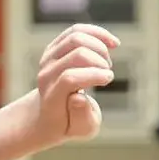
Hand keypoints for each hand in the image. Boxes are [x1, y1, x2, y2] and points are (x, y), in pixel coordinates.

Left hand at [32, 24, 118, 144]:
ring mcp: (47, 59)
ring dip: (100, 48)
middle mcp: (45, 75)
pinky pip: (76, 30)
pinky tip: (112, 44)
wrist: (49, 114)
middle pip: (77, 54)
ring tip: (106, 64)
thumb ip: (82, 117)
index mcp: (51, 96)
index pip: (70, 77)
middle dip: (100, 62)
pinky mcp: (54, 47)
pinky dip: (98, 33)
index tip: (108, 79)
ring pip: (76, 37)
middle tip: (107, 74)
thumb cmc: (70, 122)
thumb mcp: (81, 129)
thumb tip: (77, 97)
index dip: (94, 75)